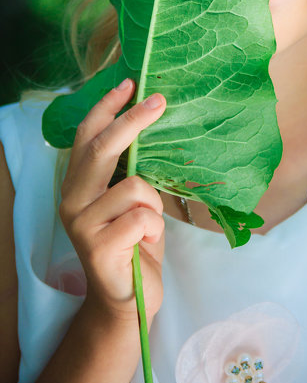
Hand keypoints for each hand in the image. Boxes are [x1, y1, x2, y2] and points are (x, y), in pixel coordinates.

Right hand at [59, 80, 165, 321]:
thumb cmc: (134, 243)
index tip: (129, 82)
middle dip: (134, 120)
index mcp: (78, 185)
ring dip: (154, 205)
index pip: (88, 136)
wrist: (128, 300)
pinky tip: (143, 246)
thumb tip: (151, 121)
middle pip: (104, 148)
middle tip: (159, 99)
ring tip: (147, 228)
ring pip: (135, 186)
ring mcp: (82, 223)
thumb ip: (130, 169)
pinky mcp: (98, 246)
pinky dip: (154, 230)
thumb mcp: (131, 200)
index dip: (106, 107)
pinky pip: (144, 217)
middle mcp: (72, 199)